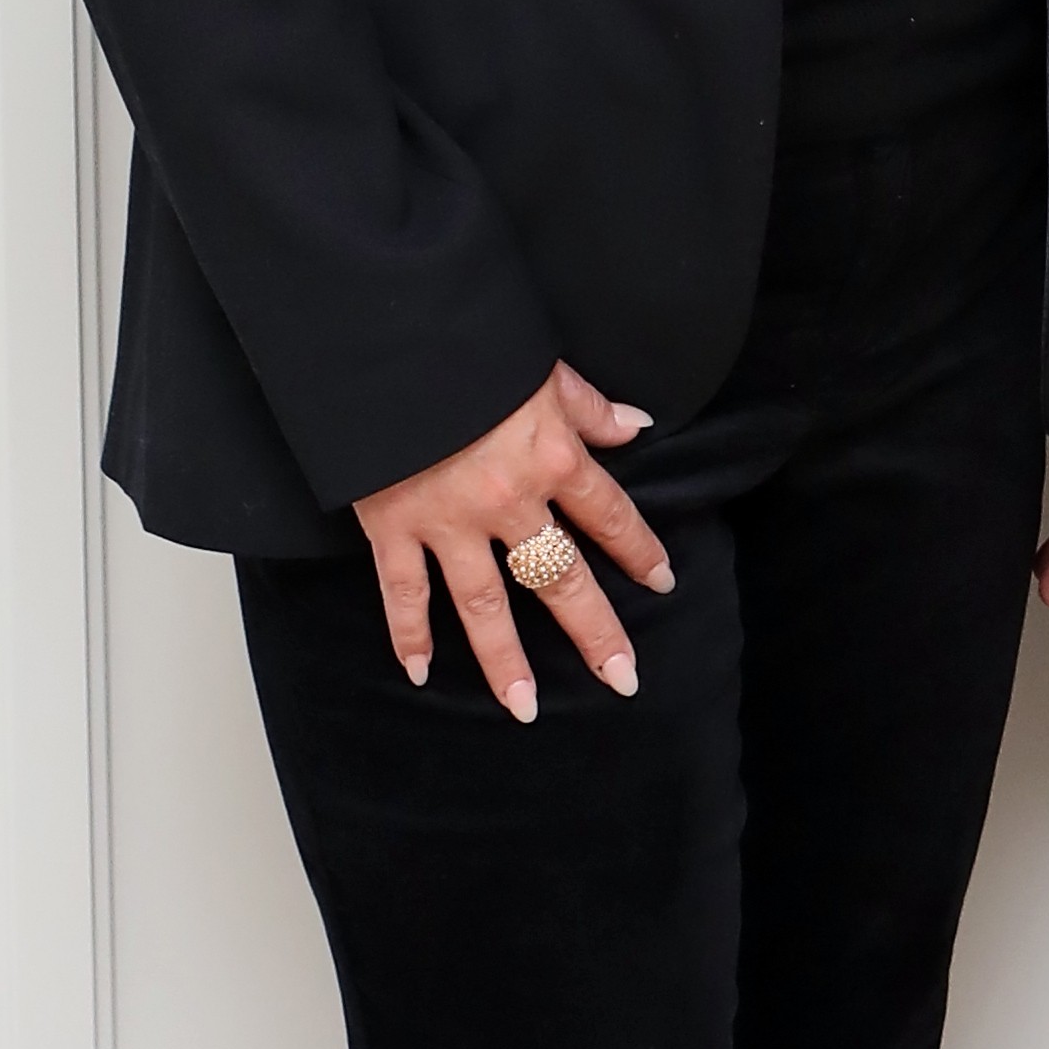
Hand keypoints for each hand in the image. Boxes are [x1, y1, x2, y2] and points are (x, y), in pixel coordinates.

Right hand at [354, 364, 674, 717]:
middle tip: (623, 679)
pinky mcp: (392, 526)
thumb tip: (637, 427)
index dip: (639, 550)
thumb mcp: (542, 370)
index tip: (662, 581)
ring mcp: (448, 521)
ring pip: (484, 606)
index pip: (610, 516)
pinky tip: (419, 672)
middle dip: (595, 632)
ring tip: (525, 708)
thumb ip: (589, 408)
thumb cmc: (469, 348)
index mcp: (551, 458)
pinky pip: (403, 592)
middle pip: (560, 579)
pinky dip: (408, 634)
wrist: (387, 340)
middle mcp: (508, 501)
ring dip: (505, 661)